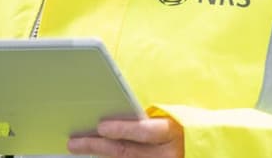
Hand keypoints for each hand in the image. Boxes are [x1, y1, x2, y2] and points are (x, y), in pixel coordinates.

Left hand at [66, 116, 183, 157]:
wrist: (197, 148)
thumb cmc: (177, 128)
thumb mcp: (168, 118)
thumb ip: (143, 119)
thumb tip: (106, 117)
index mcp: (171, 132)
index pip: (146, 132)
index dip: (123, 129)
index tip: (100, 126)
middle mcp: (167, 154)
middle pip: (127, 151)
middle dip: (97, 146)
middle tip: (73, 143)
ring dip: (99, 155)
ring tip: (77, 148)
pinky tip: (95, 157)